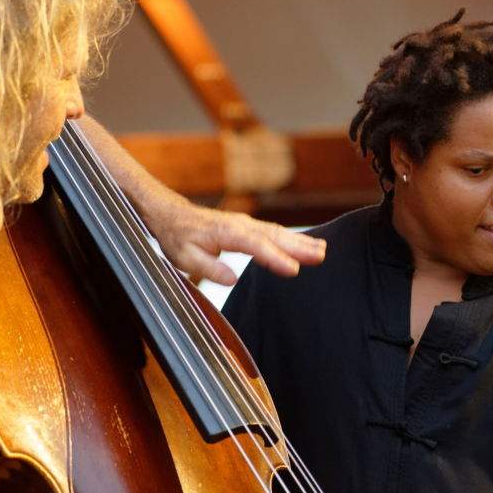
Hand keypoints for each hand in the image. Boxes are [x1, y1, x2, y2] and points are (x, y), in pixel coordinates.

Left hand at [141, 193, 325, 285]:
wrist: (170, 214)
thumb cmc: (176, 236)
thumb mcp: (184, 258)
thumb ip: (209, 269)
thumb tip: (233, 278)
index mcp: (226, 232)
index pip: (257, 247)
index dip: (276, 259)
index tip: (294, 270)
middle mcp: (240, 225)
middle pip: (274, 236)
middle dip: (299, 246)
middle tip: (321, 256)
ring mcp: (245, 223)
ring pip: (277, 232)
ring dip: (300, 242)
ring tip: (322, 251)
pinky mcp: (247, 226)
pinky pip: (273, 232)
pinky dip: (292, 237)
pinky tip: (306, 244)